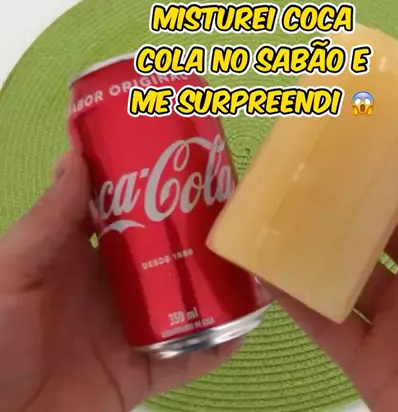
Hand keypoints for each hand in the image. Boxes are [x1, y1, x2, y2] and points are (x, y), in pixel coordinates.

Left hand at [0, 151, 237, 411]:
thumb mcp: (12, 271)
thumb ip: (48, 220)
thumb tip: (77, 155)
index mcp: (81, 254)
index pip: (124, 209)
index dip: (151, 184)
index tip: (183, 158)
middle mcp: (113, 284)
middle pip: (164, 250)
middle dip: (196, 229)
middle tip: (232, 204)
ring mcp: (132, 326)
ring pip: (184, 296)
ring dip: (216, 281)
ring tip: (248, 257)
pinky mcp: (144, 368)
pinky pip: (189, 355)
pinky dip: (218, 343)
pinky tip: (246, 323)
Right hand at [270, 114, 397, 411]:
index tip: (370, 120)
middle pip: (379, 226)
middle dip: (349, 192)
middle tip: (310, 155)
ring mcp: (397, 319)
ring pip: (346, 270)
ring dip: (314, 241)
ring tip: (278, 201)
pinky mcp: (369, 359)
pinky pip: (324, 324)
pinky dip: (294, 297)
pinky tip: (264, 266)